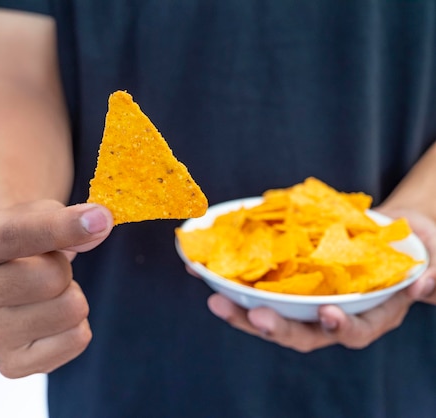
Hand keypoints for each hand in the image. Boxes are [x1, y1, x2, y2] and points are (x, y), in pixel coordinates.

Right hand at [0, 200, 112, 376]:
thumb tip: (99, 225)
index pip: (14, 235)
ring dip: (71, 294)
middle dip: (64, 265)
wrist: (2, 272)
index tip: (100, 218)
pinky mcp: (10, 365)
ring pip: (69, 310)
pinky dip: (76, 324)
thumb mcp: (36, 212)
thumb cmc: (21, 236)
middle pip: (51, 277)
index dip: (62, 226)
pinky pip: (76, 340)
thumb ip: (64, 217)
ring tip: (46, 290)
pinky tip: (51, 314)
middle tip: (46, 264)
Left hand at [205, 207, 435, 351]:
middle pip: (300, 333)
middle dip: (275, 327)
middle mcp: (330, 316)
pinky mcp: (284, 284)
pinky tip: (202, 269)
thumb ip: (430, 276)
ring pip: (270, 315)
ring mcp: (304, 302)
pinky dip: (229, 280)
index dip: (340, 328)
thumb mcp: (430, 260)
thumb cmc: (410, 252)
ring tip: (213, 297)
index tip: (327, 315)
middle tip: (251, 315)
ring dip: (240, 310)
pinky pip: (255, 287)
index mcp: (367, 317)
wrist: (387, 236)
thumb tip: (424, 283)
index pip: (353, 333)